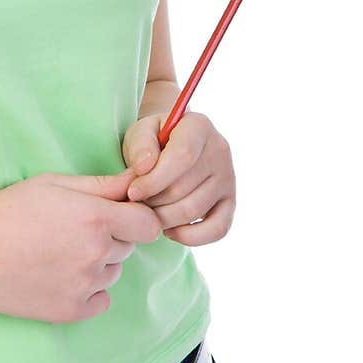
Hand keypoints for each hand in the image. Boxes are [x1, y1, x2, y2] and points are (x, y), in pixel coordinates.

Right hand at [0, 168, 160, 323]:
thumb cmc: (7, 212)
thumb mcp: (52, 184)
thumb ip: (100, 184)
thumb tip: (136, 180)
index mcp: (96, 218)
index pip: (149, 224)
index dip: (137, 217)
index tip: (120, 215)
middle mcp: (97, 254)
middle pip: (128, 246)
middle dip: (111, 236)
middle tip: (72, 230)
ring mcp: (85, 286)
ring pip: (113, 272)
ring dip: (98, 263)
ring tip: (60, 252)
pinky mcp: (72, 311)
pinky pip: (101, 299)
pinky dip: (88, 290)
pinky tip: (60, 275)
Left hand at [121, 111, 235, 244]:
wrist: (168, 148)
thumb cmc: (152, 141)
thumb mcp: (140, 132)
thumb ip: (140, 145)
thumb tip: (145, 167)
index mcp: (198, 126)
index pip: (182, 156)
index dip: (154, 180)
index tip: (132, 192)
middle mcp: (219, 149)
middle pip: (184, 188)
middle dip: (153, 201)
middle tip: (136, 203)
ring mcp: (228, 177)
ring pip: (193, 211)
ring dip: (164, 218)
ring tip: (148, 212)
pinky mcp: (230, 202)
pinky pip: (217, 229)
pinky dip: (190, 237)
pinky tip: (170, 231)